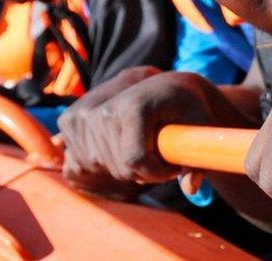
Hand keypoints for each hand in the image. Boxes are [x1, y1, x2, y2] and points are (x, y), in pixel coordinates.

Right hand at [58, 68, 229, 194]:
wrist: (165, 85)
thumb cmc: (188, 107)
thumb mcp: (201, 126)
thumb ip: (197, 157)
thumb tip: (191, 187)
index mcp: (134, 105)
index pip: (136, 160)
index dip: (157, 172)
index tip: (174, 166)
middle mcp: (103, 108)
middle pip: (118, 167)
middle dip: (143, 171)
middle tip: (162, 157)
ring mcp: (82, 113)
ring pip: (100, 166)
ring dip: (124, 166)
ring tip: (145, 148)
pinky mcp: (70, 120)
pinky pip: (84, 160)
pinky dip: (105, 160)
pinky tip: (122, 145)